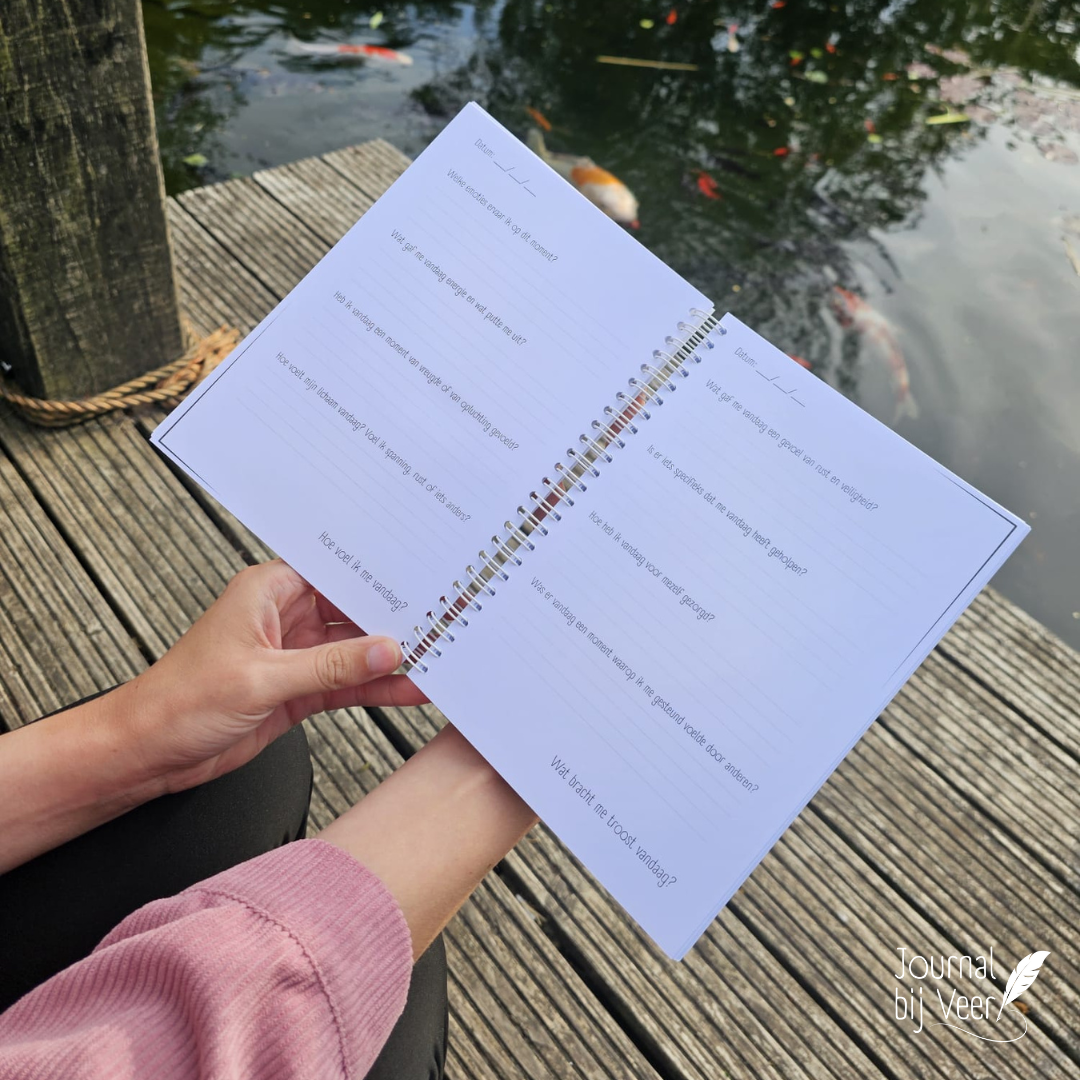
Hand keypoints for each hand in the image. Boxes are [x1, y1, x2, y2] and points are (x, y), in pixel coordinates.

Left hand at [120, 560, 426, 792]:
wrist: (148, 752)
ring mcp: (294, 655)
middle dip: (393, 619)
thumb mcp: (261, 679)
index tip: (419, 583)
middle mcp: (284, 617)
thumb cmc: (178, 701)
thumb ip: (329, 666)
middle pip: (352, 611)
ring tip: (437, 658)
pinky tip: (408, 690)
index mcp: (268, 591)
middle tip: (441, 622)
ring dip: (391, 659)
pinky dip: (376, 689)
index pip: (336, 573)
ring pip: (355, 651)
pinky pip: (346, 683)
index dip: (377, 576)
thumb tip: (385, 651)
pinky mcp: (298, 690)